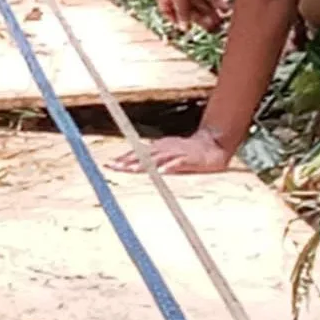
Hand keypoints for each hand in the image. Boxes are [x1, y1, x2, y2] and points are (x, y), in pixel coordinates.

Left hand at [108, 128, 232, 174]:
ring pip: (157, 159)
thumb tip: (133, 166)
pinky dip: (169, 167)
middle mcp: (163, 149)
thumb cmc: (186, 152)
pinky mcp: (187, 159)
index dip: (122, 159)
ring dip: (144, 164)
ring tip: (132, 170)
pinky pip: (177, 163)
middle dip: (127, 161)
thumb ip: (152, 159)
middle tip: (113, 166)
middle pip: (142, 155)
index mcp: (157, 149)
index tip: (108, 164)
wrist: (211, 146)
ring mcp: (175, 153)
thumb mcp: (166, 154)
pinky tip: (162, 172)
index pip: (136, 154)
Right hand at [156, 0, 229, 31]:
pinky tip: (225, 8)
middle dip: (200, 19)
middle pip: (189, 9)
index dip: (180, 22)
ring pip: (201, 2)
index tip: (190, 30)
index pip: (170, 14)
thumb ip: (182, 10)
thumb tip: (184, 28)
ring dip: (210, 11)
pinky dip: (216, 0)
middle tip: (213, 28)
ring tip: (222, 20)